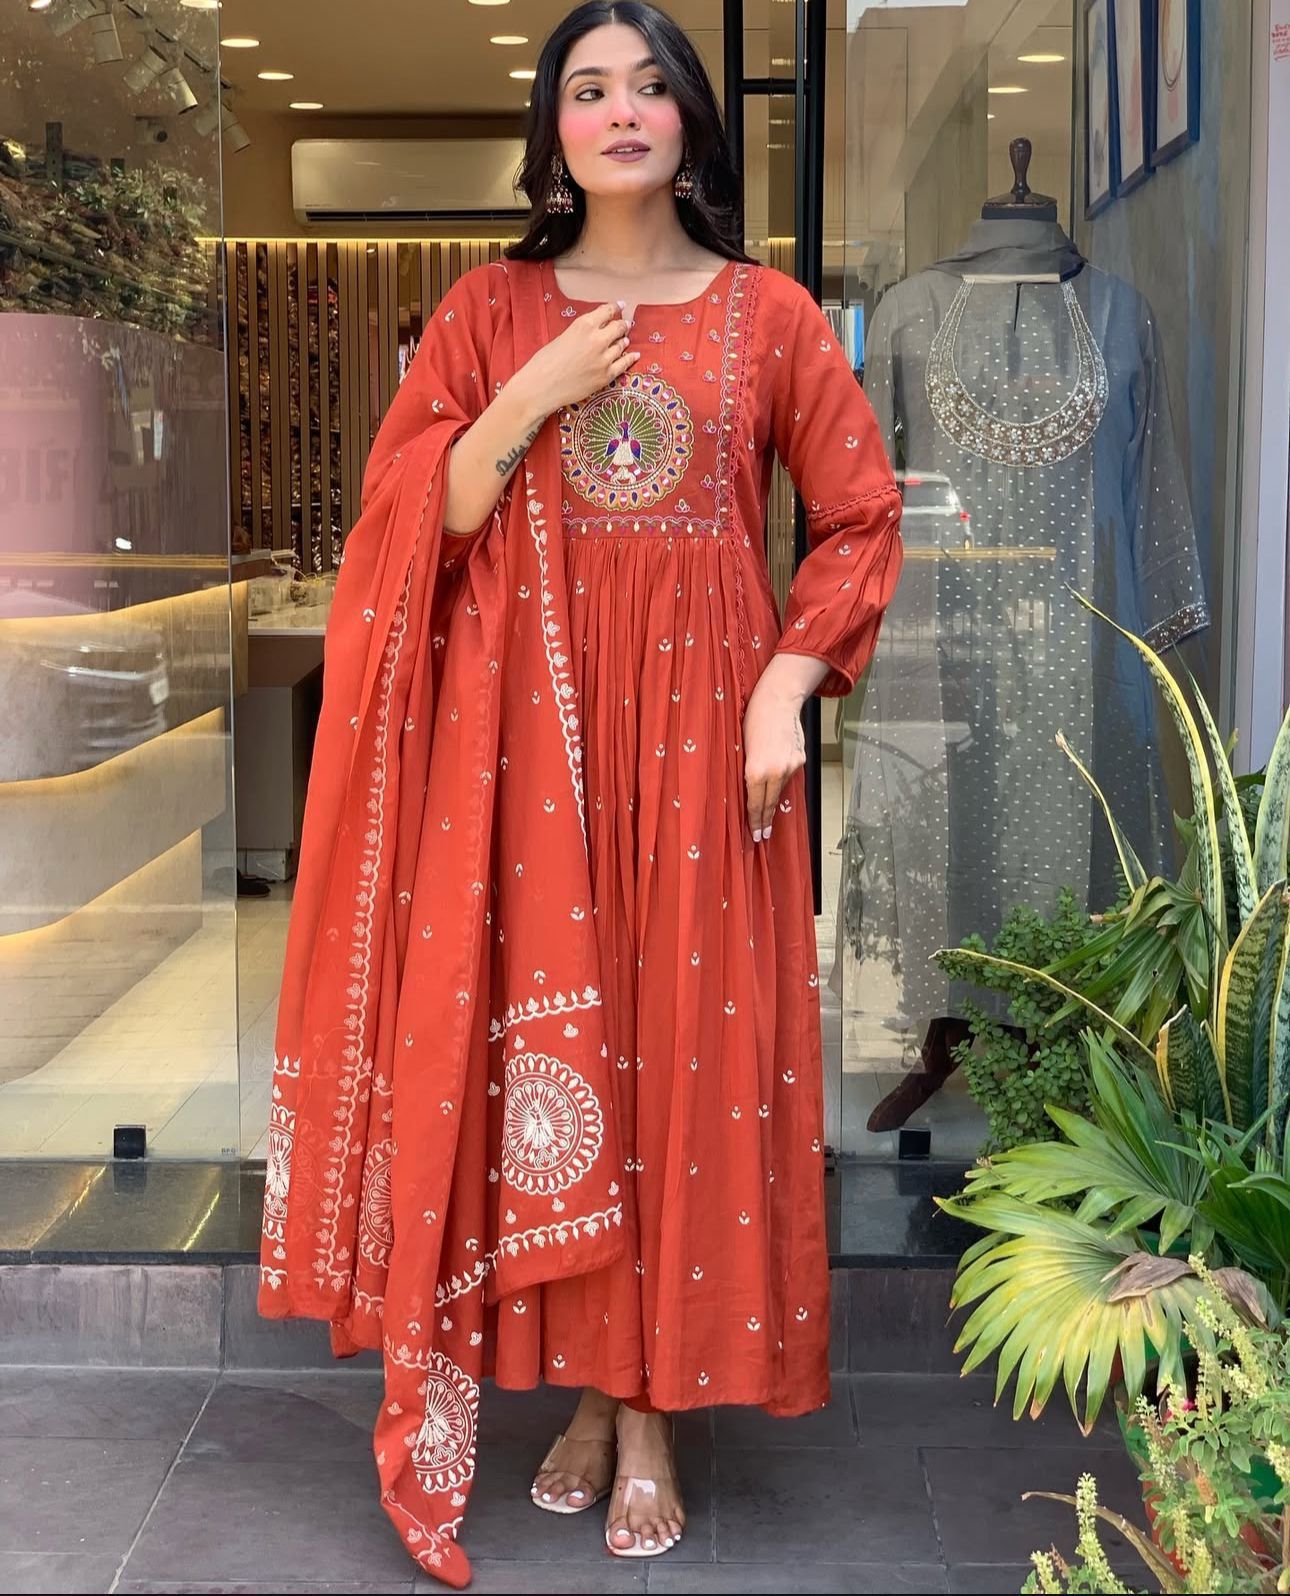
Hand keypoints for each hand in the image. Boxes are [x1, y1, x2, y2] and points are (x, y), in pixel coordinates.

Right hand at [514, 301, 638, 414]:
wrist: (541, 386)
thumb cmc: (545, 361)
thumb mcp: (563, 336)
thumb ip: (582, 331)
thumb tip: (595, 331)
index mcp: (584, 324)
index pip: (607, 311)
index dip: (616, 307)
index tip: (621, 305)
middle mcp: (598, 339)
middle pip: (618, 327)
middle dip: (622, 325)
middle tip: (625, 324)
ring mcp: (604, 358)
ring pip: (622, 345)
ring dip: (624, 341)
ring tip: (625, 339)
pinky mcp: (606, 376)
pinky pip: (624, 364)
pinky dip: (630, 358)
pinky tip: (635, 354)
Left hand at [742, 678, 806, 842]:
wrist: (778, 700)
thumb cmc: (753, 719)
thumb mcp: (742, 749)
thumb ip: (748, 771)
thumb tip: (749, 789)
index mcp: (756, 770)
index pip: (755, 803)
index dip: (755, 821)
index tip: (756, 835)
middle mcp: (776, 771)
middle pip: (769, 803)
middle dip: (765, 821)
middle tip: (763, 835)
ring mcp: (790, 766)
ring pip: (780, 790)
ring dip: (773, 801)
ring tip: (769, 817)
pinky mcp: (799, 759)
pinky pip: (788, 776)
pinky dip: (781, 782)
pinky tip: (777, 785)